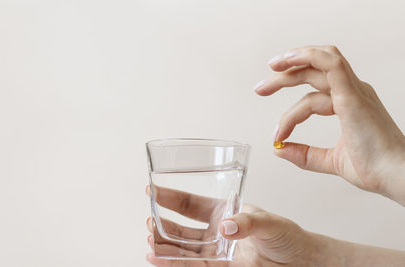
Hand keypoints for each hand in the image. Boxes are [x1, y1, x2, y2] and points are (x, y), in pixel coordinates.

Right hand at [145, 185, 322, 265]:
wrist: (300, 261)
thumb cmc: (287, 236)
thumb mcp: (269, 222)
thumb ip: (247, 223)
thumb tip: (226, 227)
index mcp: (223, 211)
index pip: (191, 204)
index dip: (170, 197)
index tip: (152, 191)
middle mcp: (215, 230)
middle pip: (181, 227)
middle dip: (162, 224)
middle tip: (149, 221)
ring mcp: (215, 250)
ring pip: (182, 248)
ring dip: (164, 245)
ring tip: (150, 241)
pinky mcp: (219, 266)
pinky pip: (192, 264)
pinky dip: (173, 262)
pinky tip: (157, 259)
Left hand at [256, 45, 404, 204]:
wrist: (396, 176)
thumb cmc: (375, 168)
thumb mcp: (331, 160)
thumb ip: (306, 155)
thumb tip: (279, 150)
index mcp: (350, 103)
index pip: (313, 93)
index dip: (289, 114)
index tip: (276, 137)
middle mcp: (352, 92)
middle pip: (312, 71)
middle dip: (283, 76)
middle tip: (259, 89)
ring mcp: (354, 91)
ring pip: (320, 61)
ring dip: (292, 61)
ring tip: (270, 68)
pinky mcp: (352, 95)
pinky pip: (331, 64)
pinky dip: (306, 57)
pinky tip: (285, 63)